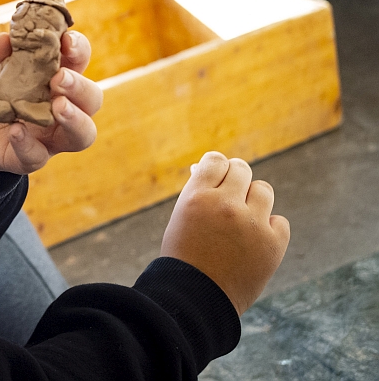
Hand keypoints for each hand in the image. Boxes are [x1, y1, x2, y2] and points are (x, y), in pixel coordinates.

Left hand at [0, 30, 102, 192]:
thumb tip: (5, 39)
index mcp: (54, 76)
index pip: (78, 60)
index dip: (79, 49)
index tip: (66, 41)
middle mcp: (60, 106)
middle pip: (91, 99)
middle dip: (80, 87)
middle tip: (59, 78)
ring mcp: (49, 135)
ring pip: (83, 134)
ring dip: (75, 119)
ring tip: (58, 107)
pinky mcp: (29, 157)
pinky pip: (37, 156)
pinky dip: (27, 143)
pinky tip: (14, 130)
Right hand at [160, 151, 289, 315]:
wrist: (196, 300)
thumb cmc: (185, 257)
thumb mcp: (182, 217)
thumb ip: (200, 192)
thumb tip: (213, 168)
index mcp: (197, 196)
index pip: (216, 160)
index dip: (218, 167)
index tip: (218, 176)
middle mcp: (225, 205)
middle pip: (242, 170)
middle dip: (237, 178)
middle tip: (232, 193)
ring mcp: (252, 224)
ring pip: (263, 190)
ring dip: (253, 200)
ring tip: (243, 218)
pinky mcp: (273, 244)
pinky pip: (279, 221)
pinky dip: (269, 228)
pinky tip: (254, 241)